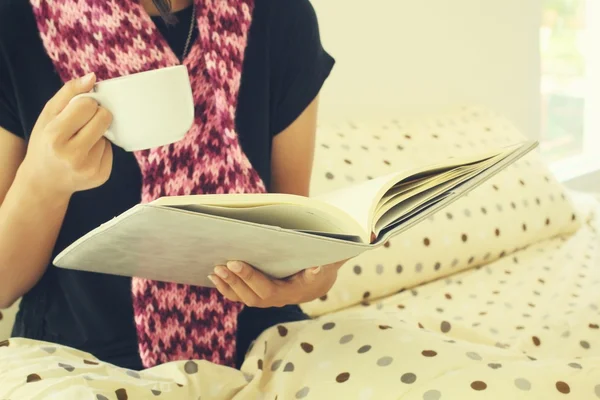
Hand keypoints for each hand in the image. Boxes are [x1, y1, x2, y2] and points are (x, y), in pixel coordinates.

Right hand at [20, 73, 112, 197]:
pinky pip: (111, 151)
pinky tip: (86, 155)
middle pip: (104, 118)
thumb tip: (93, 77)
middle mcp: (73, 155)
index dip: (87, 103)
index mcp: (56, 136)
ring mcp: (89, 168)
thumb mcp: (48, 115)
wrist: (44, 180)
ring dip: (98, 134)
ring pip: (108, 135)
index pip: (88, 105)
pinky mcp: (102, 176)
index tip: (79, 109)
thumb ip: (69, 92)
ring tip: (80, 143)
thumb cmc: (45, 142)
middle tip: (83, 124)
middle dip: (97, 115)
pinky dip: (102, 149)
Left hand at [208, 260, 346, 307]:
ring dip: (227, 285)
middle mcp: (276, 301)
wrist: (317, 282)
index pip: (267, 289)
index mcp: (290, 293)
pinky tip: (215, 277)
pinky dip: (226, 288)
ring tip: (214, 271)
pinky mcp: (258, 295)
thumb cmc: (320, 270)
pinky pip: (240, 296)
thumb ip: (322, 267)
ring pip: (243, 298)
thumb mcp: (325, 268)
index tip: (235, 262)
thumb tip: (318, 267)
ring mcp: (266, 300)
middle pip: (251, 296)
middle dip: (234, 281)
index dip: (249, 277)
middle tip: (220, 265)